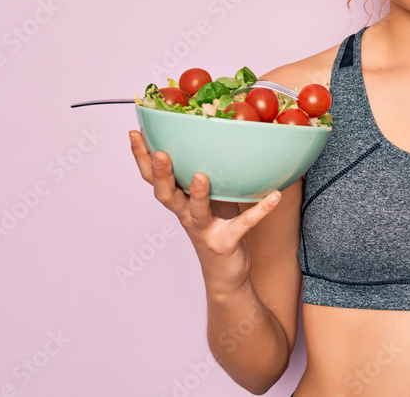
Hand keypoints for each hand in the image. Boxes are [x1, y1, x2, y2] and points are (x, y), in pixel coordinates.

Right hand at [129, 130, 280, 291]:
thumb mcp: (206, 199)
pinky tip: (274, 197)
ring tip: (200, 176)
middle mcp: (187, 216)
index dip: (142, 158)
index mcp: (180, 202)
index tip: (134, 133)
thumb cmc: (216, 230)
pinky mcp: (226, 242)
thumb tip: (213, 136)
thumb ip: (203, 173)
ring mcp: (205, 230)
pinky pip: (244, 224)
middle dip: (160, 174)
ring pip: (196, 212)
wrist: (225, 275)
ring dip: (198, 194)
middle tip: (159, 153)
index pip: (153, 179)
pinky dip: (260, 211)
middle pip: (166, 194)